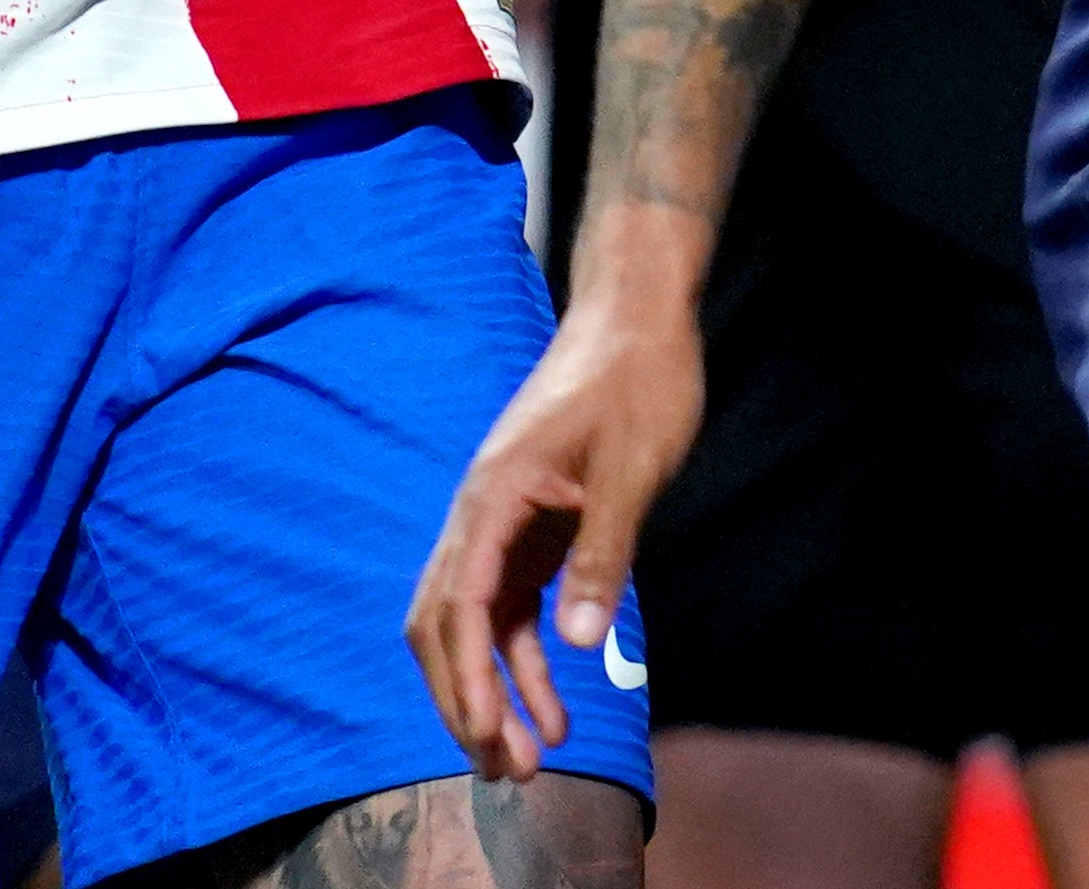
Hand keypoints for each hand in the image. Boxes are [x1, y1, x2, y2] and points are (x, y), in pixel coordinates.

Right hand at [403, 287, 700, 778]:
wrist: (639, 317)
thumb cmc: (639, 380)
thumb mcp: (632, 468)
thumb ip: (603, 552)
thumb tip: (573, 641)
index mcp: (493, 498)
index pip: (461, 608)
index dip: (468, 678)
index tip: (486, 735)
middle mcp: (481, 515)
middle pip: (448, 629)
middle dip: (468, 702)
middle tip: (504, 771)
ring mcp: (501, 523)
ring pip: (477, 626)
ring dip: (496, 690)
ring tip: (527, 760)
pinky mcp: (529, 527)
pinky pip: (511, 607)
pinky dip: (525, 657)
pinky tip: (553, 702)